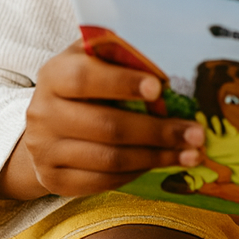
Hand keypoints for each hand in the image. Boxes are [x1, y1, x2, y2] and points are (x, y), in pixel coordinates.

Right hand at [0, 40, 205, 200]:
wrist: (48, 122)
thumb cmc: (87, 82)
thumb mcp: (98, 59)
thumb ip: (124, 57)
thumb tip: (171, 63)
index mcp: (54, 75)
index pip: (85, 79)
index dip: (123, 83)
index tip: (159, 88)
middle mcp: (42, 113)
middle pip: (106, 126)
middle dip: (157, 131)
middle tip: (196, 133)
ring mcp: (44, 150)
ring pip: (109, 159)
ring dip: (156, 157)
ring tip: (191, 153)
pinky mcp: (53, 180)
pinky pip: (103, 181)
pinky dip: (138, 173)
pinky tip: (162, 162)